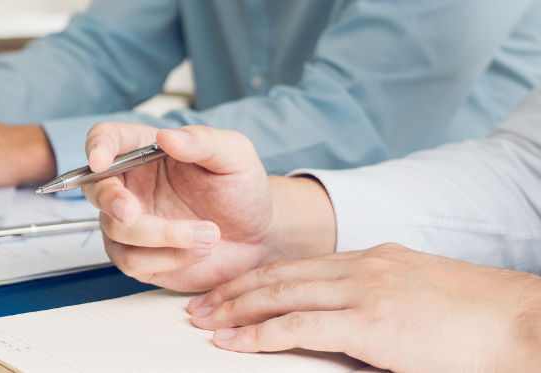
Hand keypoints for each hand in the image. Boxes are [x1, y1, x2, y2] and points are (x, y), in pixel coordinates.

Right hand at [81, 123, 335, 290]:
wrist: (258, 235)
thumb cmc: (242, 190)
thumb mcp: (235, 157)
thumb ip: (203, 142)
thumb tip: (167, 136)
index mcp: (144, 151)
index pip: (105, 139)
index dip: (97, 146)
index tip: (101, 160)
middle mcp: (130, 185)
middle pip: (96, 188)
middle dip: (112, 201)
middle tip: (134, 212)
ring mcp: (130, 223)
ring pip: (117, 230)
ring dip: (162, 236)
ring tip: (210, 235)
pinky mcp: (138, 257)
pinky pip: (132, 261)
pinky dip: (168, 259)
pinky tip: (198, 251)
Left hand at [188, 244, 540, 372]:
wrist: (522, 323)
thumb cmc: (480, 320)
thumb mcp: (423, 296)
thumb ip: (385, 301)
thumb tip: (357, 322)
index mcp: (376, 259)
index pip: (301, 266)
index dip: (259, 279)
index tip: (231, 291)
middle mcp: (364, 267)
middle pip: (280, 276)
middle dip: (234, 291)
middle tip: (199, 304)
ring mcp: (364, 291)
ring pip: (279, 295)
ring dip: (234, 310)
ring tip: (202, 321)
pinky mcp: (369, 322)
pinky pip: (297, 326)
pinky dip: (258, 334)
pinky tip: (233, 341)